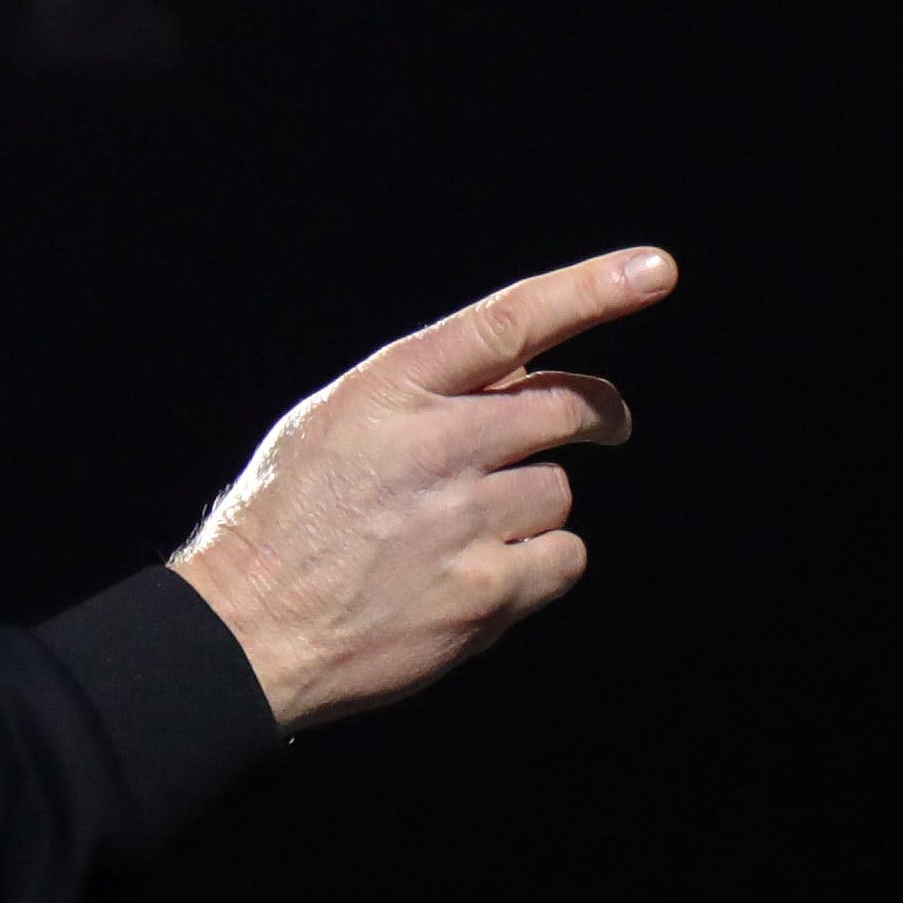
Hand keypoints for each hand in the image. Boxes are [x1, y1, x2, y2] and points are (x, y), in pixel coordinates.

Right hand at [170, 248, 675, 731]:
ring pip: (558, 491)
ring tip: (469, 533)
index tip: (655, 270)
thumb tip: (525, 372)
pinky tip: (483, 576)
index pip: (509, 321)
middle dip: (597, 415)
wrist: (247, 632)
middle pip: (564, 409)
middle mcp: (433, 446)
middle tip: (609, 426)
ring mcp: (462, 522)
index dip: (590, 290)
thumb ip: (427, 394)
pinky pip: (563, 559)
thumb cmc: (287, 521)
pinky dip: (540, 566)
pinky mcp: (484, 594)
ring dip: (533, 507)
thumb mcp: (337, 422)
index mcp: (390, 389)